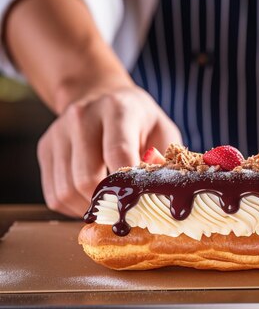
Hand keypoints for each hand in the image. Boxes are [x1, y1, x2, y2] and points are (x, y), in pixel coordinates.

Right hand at [37, 85, 181, 216]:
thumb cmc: (140, 120)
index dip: (129, 186)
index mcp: (118, 109)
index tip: (142, 204)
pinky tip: (92, 202)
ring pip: (66, 190)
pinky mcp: (45, 148)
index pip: (118, 154)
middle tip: (126, 213)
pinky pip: (54, 194)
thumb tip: (160, 191)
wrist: (101, 95)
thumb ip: (164, 159)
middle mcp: (82, 118)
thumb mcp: (162, 131)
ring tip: (110, 209)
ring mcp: (58, 132)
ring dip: (89, 209)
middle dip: (108, 204)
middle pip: (86, 178)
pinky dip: (73, 208)